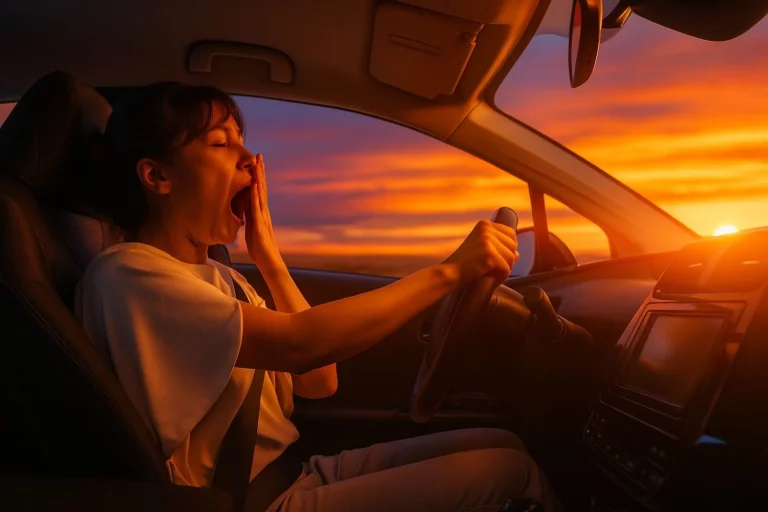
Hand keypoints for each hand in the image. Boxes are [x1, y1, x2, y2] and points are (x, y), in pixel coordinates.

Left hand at [244, 154, 282, 269]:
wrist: (269, 261)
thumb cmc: (260, 248)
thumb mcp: (252, 228)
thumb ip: (250, 218)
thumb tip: (244, 210)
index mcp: (260, 212)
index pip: (259, 190)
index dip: (258, 176)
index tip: (256, 162)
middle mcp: (263, 212)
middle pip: (261, 188)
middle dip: (260, 171)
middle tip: (259, 155)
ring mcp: (263, 217)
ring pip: (260, 194)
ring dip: (259, 179)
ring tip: (257, 165)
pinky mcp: (260, 224)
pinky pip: (256, 208)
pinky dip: (255, 196)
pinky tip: (253, 185)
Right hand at [441, 220, 518, 287]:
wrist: (449, 273)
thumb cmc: (465, 264)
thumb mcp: (482, 250)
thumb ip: (499, 248)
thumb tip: (518, 254)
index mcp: (485, 224)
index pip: (511, 234)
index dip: (508, 249)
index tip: (495, 259)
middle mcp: (487, 229)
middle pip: (513, 246)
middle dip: (507, 260)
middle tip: (492, 268)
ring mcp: (488, 240)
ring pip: (512, 258)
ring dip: (503, 270)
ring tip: (489, 273)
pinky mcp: (489, 254)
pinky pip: (506, 269)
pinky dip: (500, 278)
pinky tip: (489, 278)